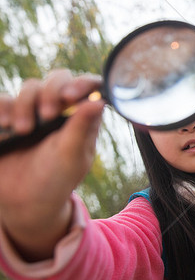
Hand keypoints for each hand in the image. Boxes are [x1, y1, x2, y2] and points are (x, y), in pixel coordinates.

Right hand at [0, 69, 104, 260]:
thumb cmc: (57, 179)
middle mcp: (62, 108)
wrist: (24, 201)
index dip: (83, 83)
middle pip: (58, 78)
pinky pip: (4, 99)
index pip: (90, 86)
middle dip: (51, 91)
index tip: (70, 96)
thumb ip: (82, 127)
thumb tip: (99, 101)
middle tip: (47, 116)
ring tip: (23, 131)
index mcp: (84, 116)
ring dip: (25, 104)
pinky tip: (6, 125)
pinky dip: (4, 108)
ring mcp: (35, 110)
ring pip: (30, 87)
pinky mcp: (10, 116)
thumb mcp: (72, 155)